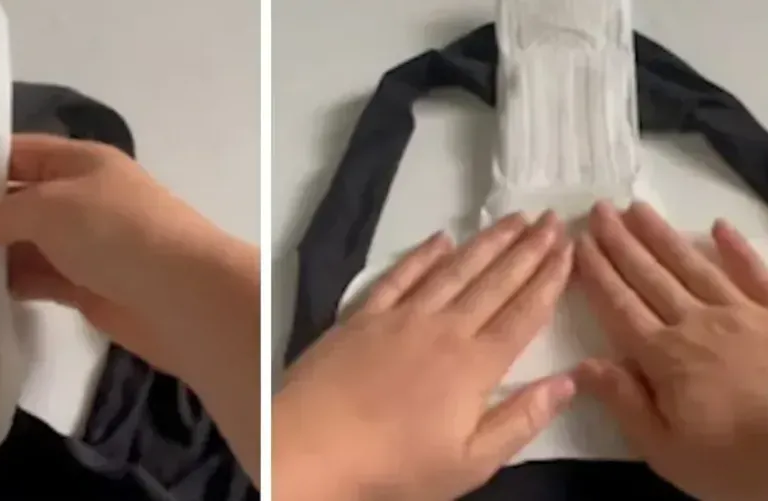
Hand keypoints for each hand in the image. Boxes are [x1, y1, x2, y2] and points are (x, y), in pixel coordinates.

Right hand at [0, 134, 243, 380]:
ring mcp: (85, 246)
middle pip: (19, 201)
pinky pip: (38, 279)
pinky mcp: (85, 287)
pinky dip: (9, 284)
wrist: (182, 297)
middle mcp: (82, 199)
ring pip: (25, 244)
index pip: (19, 154)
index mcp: (81, 163)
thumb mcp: (50, 208)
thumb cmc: (117, 233)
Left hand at [274, 213, 575, 500]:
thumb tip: (569, 381)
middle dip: (528, 249)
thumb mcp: (471, 462)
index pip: (523, 314)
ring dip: (486, 243)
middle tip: (552, 219)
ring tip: (513, 220)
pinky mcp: (363, 316)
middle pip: (494, 282)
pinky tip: (441, 238)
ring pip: (453, 270)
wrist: (313, 447)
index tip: (569, 249)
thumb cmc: (395, 466)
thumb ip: (521, 420)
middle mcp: (443, 330)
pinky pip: (400, 276)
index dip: (550, 280)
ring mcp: (400, 318)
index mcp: (475, 366)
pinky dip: (423, 255)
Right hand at [575, 201, 767, 500]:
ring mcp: (742, 314)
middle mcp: (697, 324)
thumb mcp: (666, 449)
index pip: (619, 306)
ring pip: (692, 266)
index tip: (578, 243)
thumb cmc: (734, 461)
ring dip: (661, 236)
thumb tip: (583, 365)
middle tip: (598, 210)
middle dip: (620, 243)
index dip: (596, 273)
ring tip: (637, 208)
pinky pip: (755, 274)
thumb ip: (625, 403)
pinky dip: (736, 250)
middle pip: (649, 277)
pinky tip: (719, 227)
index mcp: (664, 356)